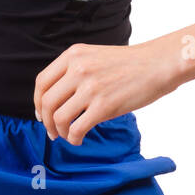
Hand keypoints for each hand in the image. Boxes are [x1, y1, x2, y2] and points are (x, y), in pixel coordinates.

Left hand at [33, 35, 179, 144]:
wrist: (157, 64)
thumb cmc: (129, 64)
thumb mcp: (95, 56)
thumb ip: (74, 70)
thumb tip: (57, 98)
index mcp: (73, 55)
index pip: (42, 82)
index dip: (38, 102)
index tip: (42, 114)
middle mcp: (78, 69)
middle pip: (47, 102)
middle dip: (46, 122)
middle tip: (53, 132)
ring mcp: (90, 87)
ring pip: (59, 117)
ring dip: (60, 132)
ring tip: (68, 136)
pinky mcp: (104, 106)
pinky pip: (77, 128)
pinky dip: (74, 138)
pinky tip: (80, 139)